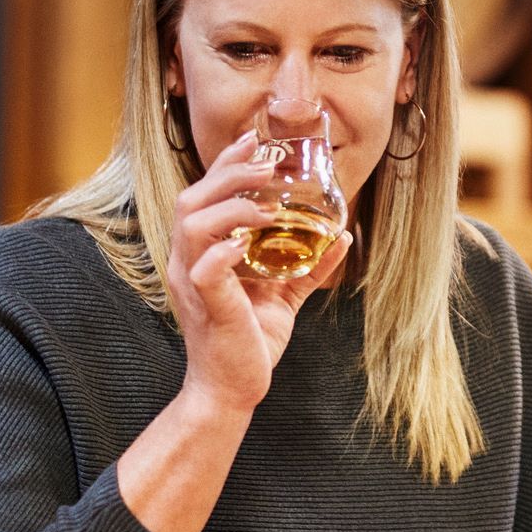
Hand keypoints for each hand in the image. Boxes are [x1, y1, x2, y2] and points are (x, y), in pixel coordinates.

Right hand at [165, 129, 351, 414]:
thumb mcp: (284, 298)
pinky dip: (224, 250)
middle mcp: (188, 262)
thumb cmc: (249, 342)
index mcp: (202, 253)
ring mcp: (193, 284)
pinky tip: (246, 243)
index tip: (254, 140)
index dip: (226, 164)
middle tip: (267, 164)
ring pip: (192, 223)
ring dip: (230, 205)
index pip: (204, 195)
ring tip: (265, 205)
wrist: (232, 391)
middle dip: (229, 173)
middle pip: (192, 198)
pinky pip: (205, 268)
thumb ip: (309, 266)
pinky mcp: (207, 307)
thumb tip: (342, 236)